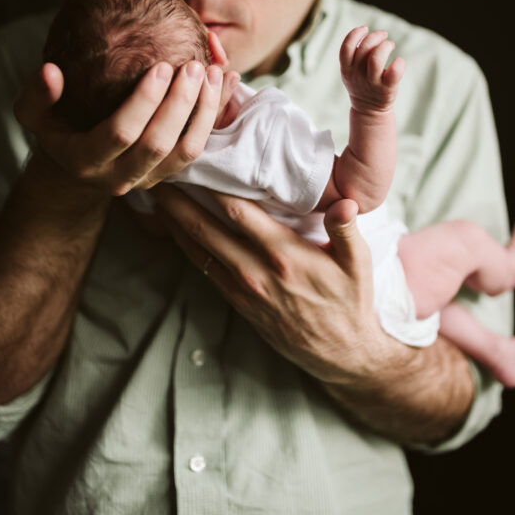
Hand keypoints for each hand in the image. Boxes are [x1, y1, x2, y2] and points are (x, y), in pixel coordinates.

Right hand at [14, 60, 237, 195]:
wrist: (78, 167)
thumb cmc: (58, 129)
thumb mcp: (33, 115)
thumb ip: (36, 95)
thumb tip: (50, 71)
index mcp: (86, 159)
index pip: (121, 133)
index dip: (144, 102)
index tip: (161, 65)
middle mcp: (119, 176)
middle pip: (159, 145)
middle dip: (180, 104)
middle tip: (194, 66)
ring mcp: (149, 179)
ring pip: (185, 151)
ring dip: (204, 112)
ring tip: (213, 72)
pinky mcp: (170, 173)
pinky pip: (199, 149)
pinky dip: (215, 116)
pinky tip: (225, 81)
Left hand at [153, 185, 394, 383]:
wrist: (341, 353)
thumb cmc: (350, 301)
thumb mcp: (359, 263)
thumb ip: (346, 230)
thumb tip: (346, 202)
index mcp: (283, 254)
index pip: (237, 212)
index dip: (211, 185)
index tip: (195, 161)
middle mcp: (256, 270)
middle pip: (205, 227)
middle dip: (178, 200)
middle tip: (156, 174)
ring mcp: (243, 289)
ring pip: (198, 249)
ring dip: (174, 223)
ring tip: (156, 197)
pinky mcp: (239, 303)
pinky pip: (204, 269)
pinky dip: (186, 246)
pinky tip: (174, 230)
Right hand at [339, 26, 404, 112]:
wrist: (369, 110)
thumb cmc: (362, 83)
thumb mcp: (351, 71)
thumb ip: (354, 55)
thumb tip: (368, 33)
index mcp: (346, 69)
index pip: (346, 48)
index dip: (355, 34)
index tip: (365, 28)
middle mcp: (357, 75)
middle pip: (364, 49)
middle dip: (375, 36)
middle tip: (384, 35)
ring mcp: (372, 83)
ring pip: (376, 59)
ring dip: (385, 46)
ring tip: (390, 45)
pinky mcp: (386, 89)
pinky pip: (393, 73)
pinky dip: (399, 63)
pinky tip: (399, 62)